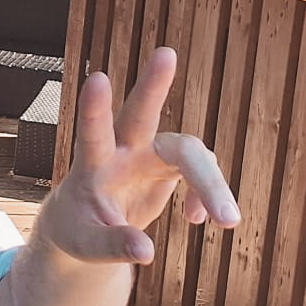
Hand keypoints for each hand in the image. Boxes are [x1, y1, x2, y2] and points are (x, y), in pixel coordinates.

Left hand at [43, 48, 240, 265]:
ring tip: (227, 221)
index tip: (97, 78)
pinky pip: (202, 173)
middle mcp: (123, 150)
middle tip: (165, 53)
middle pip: (140, 113)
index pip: (92, 133)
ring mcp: (149, 154)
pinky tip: (199, 220)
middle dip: (153, 84)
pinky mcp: (169, 165)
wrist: (86, 227)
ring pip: (189, 150)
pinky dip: (208, 197)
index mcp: (93, 165)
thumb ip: (113, 246)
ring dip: (211, 183)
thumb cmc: (78, 231)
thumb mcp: (87, 246)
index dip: (95, 109)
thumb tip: (145, 252)